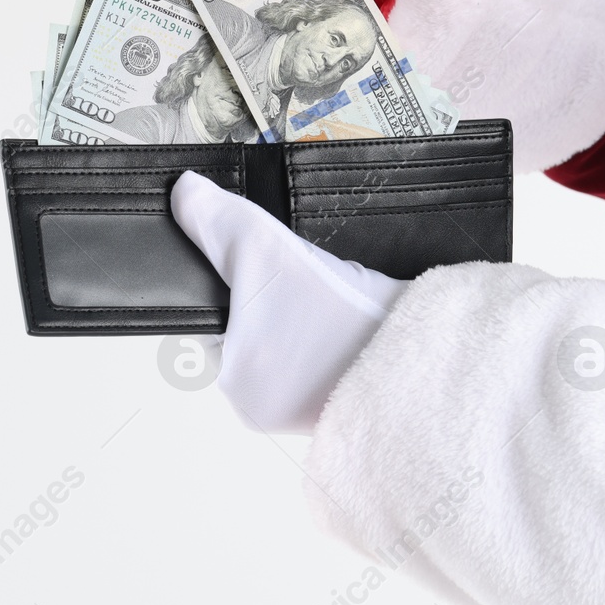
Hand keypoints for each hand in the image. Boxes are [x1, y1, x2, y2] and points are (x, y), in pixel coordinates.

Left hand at [170, 171, 406, 433]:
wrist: (422, 351)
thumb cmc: (337, 313)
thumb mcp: (265, 250)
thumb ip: (218, 221)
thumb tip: (182, 192)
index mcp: (236, 387)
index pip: (217, 322)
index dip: (240, 283)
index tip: (269, 266)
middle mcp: (267, 410)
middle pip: (256, 330)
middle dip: (278, 297)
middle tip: (308, 278)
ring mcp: (312, 412)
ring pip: (293, 341)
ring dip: (308, 312)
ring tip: (333, 294)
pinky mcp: (351, 404)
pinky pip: (327, 357)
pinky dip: (335, 332)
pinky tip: (352, 313)